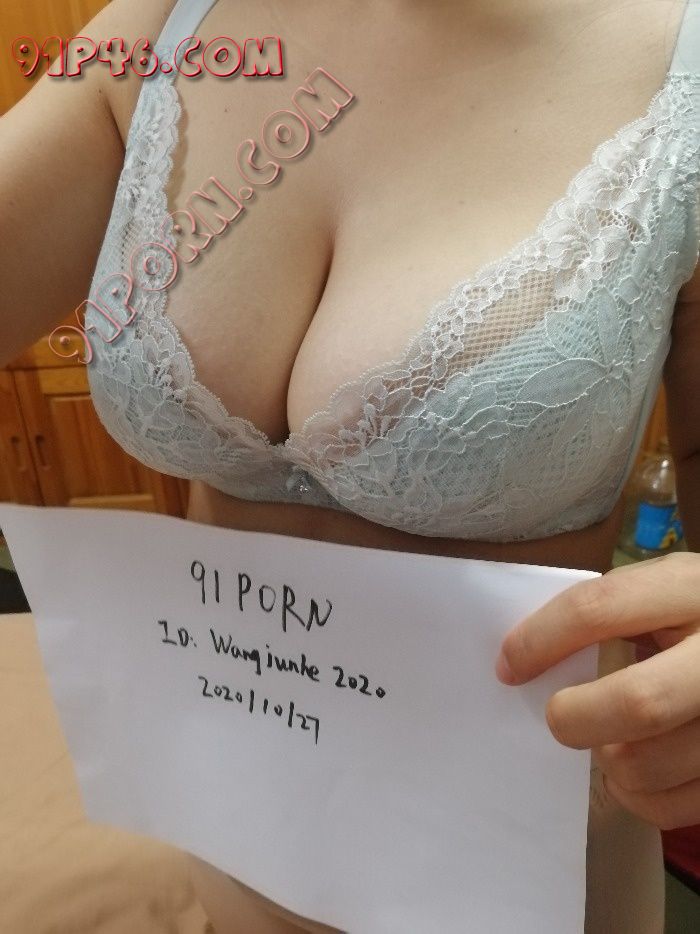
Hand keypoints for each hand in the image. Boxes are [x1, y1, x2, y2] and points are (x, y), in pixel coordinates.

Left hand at [494, 552, 699, 829]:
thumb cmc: (695, 617)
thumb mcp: (663, 590)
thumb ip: (608, 612)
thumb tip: (523, 660)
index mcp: (692, 589)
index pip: (599, 610)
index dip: (540, 640)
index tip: (508, 666)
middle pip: (639, 703)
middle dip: (575, 717)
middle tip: (558, 716)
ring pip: (646, 764)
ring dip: (607, 758)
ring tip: (609, 738)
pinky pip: (668, 807)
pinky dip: (637, 795)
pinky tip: (640, 766)